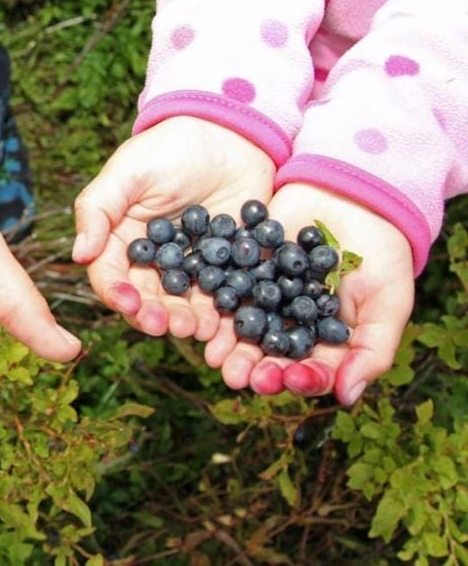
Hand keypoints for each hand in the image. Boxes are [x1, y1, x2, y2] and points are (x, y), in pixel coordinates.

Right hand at [73, 117, 274, 339]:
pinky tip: (225, 322)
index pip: (111, 276)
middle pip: (147, 299)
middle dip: (155, 316)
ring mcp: (190, 266)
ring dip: (187, 320)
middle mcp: (152, 261)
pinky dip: (222, 314)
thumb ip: (97, 209)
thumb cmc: (169, 147)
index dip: (117, 294)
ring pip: (183, 303)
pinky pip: (222, 296)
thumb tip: (79, 255)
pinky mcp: (226, 266)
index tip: (129, 305)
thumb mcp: (127, 172)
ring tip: (195, 328)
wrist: (229, 132)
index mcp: (121, 241)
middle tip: (167, 325)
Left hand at [213, 183, 413, 401]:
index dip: (301, 379)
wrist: (353, 196)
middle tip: (238, 379)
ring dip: (227, 345)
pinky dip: (215, 304)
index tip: (292, 381)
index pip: (310, 370)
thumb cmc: (380, 252)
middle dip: (253, 368)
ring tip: (215, 357)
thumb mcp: (388, 301)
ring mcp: (262, 297)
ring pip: (242, 328)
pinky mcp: (241, 269)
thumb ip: (372, 350)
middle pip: (269, 355)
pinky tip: (205, 314)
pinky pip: (225, 290)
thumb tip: (346, 397)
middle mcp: (287, 324)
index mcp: (323, 340)